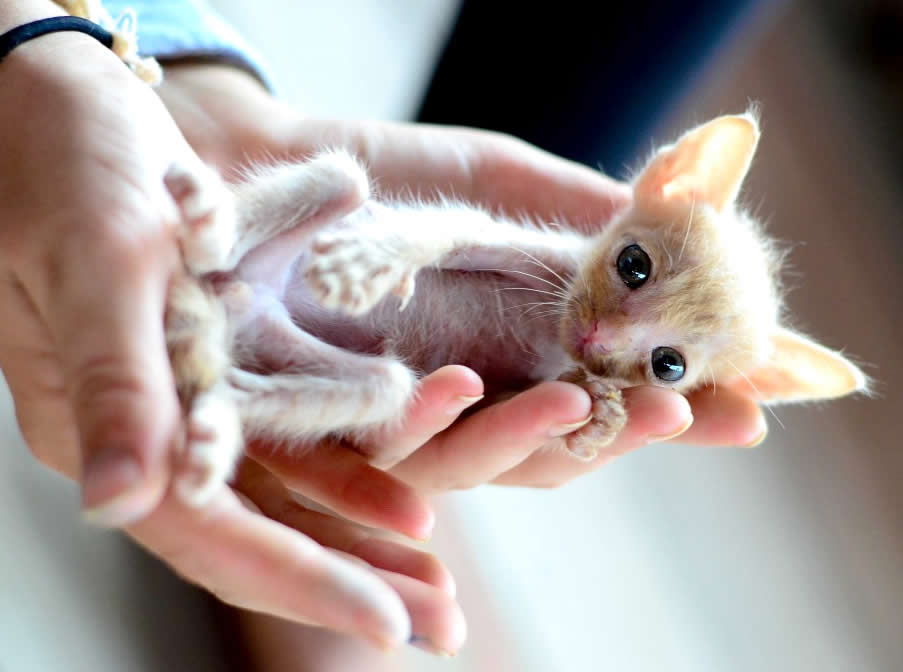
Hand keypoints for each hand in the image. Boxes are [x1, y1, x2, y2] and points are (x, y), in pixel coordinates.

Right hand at [0, 36, 457, 650]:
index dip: (302, 579)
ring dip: (359, 541)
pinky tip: (407, 496)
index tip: (388, 624)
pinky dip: (346, 471)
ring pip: (278, 498)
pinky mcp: (209, 369)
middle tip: (440, 626)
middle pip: (255, 535)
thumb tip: (121, 503)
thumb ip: (115, 379)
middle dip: (348, 582)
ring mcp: (177, 406)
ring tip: (436, 585)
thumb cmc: (65, 163)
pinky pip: (284, 439)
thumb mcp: (101, 260)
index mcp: (102, 425)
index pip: (210, 533)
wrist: (54, 107)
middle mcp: (141, 432)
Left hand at [160, 65, 767, 495]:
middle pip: (556, 447)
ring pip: (475, 464)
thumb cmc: (387, 172)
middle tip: (677, 411)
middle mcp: (472, 393)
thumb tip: (673, 233)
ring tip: (571, 401)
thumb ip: (572, 209)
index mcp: (518, 346)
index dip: (670, 408)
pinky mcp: (332, 420)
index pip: (608, 398)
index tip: (748, 412)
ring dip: (528, 442)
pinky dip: (424, 425)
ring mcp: (403, 414)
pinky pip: (381, 445)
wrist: (272, 164)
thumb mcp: (495, 178)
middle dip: (619, 432)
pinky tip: (457, 389)